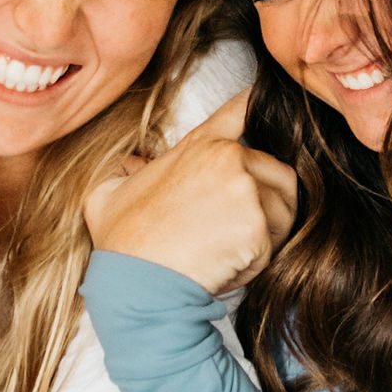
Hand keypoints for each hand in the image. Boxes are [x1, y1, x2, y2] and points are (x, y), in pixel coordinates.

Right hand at [82, 90, 296, 295]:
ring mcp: (246, 189)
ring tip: (224, 254)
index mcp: (200, 145)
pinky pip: (272, 247)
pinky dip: (253, 266)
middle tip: (229, 235)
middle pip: (278, 173)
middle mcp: (229, 158)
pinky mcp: (258, 225)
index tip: (270, 109)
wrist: (136, 284)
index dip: (260, 107)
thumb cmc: (122, 243)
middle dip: (264, 206)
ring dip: (263, 237)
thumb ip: (130, 172)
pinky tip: (222, 270)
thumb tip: (132, 165)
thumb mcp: (109, 194)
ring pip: (283, 211)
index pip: (242, 108)